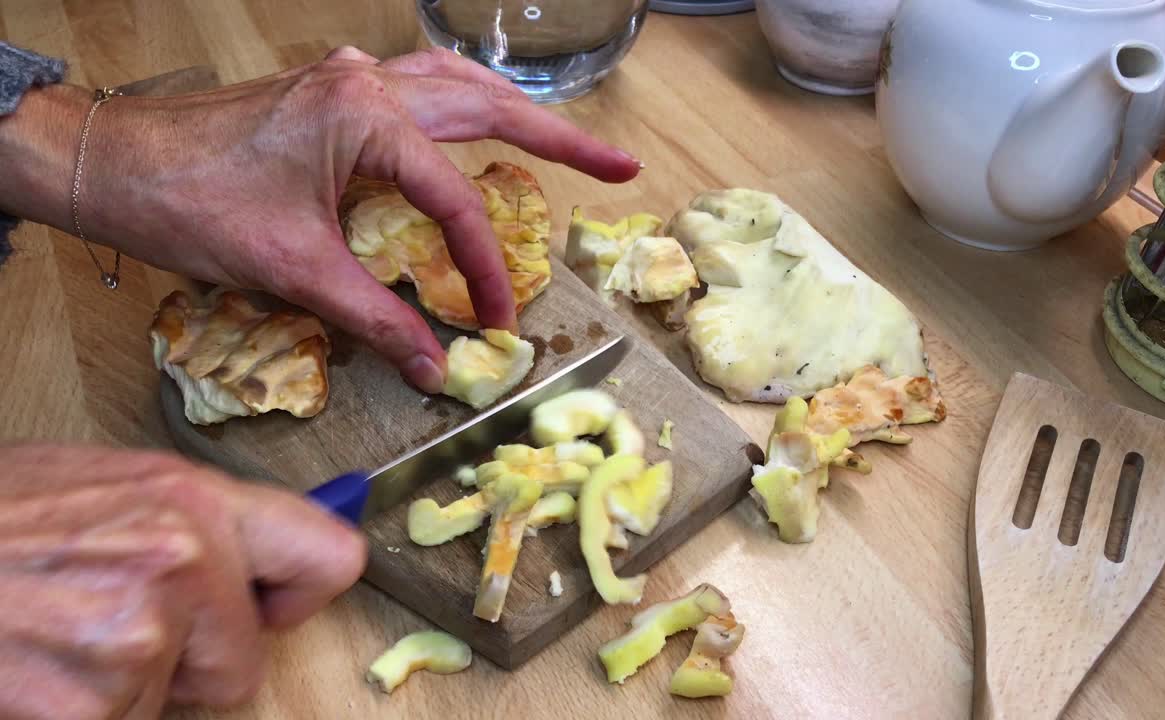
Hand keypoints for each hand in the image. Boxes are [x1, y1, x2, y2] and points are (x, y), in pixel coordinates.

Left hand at [0, 47, 640, 392]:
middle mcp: (369, 84)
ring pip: (458, 85)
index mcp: (366, 119)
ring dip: (517, 113)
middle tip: (619, 167)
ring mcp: (351, 78)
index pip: (455, 198)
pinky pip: (421, 87)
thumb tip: (434, 366)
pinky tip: (477, 128)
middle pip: (487, 106)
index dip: (482, 266)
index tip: (498, 320)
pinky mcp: (334, 89)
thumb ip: (376, 317)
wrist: (112, 162)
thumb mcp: (294, 269)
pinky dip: (463, 109)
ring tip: (570, 144)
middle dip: (559, 140)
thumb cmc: (191, 205)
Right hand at [0, 444, 366, 718]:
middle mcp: (181, 559)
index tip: (268, 606)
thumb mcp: (97, 486)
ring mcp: (138, 636)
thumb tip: (251, 560)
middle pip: (242, 662)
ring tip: (51, 636)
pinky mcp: (97, 703)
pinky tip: (34, 670)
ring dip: (119, 690)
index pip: (327, 556)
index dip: (296, 595)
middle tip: (109, 627)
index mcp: (191, 499)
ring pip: (168, 704)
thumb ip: (182, 523)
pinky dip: (79, 713)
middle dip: (186, 662)